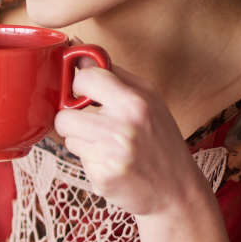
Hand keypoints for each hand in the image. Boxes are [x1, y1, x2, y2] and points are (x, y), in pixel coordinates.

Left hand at [53, 59, 208, 216]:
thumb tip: (78, 52)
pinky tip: (112, 164)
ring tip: (108, 147)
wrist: (176, 190)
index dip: (80, 86)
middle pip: (64, 115)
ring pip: (67, 138)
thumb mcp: (148, 100)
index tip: (86, 93)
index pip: (84, 78)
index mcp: (135, 101)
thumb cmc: (159, 139)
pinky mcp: (103, 177)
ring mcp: (112, 155)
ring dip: (81, 142)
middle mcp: (123, 127)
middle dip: (73, 120)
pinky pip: (78, 161)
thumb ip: (113, 76)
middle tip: (94, 126)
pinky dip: (90, 162)